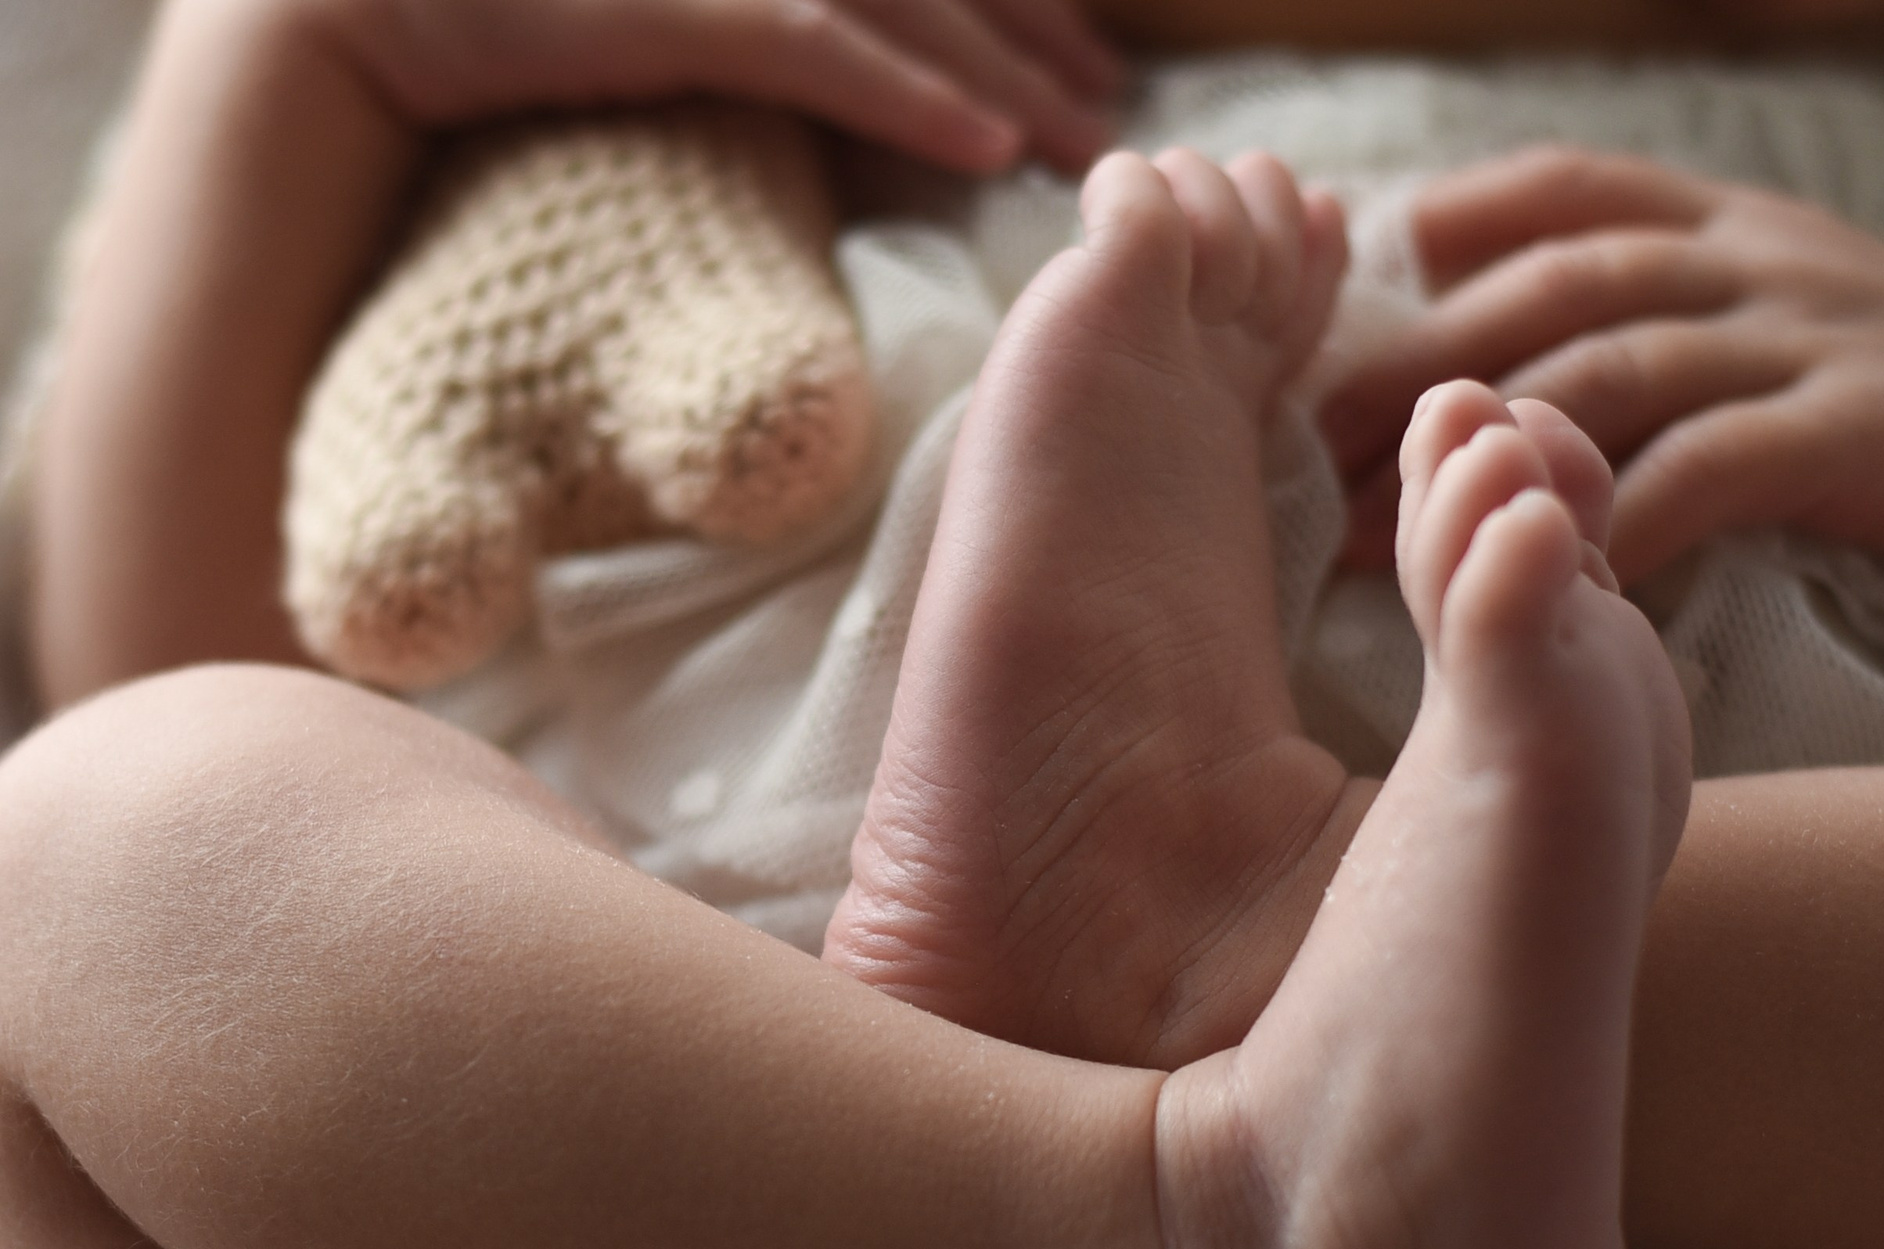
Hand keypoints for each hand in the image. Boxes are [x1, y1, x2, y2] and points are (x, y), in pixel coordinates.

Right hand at [283, 0, 1125, 171]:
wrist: (324, 28)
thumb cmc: (491, 38)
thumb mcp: (658, 24)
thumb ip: (756, 26)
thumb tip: (857, 73)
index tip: (1081, 58)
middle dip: (1030, 33)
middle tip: (1108, 109)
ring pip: (886, 0)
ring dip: (1003, 73)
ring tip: (1086, 140)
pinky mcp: (646, 3)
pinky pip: (802, 48)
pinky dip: (903, 97)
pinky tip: (986, 149)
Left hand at [1321, 148, 1883, 608]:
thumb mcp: (1795, 341)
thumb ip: (1681, 333)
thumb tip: (1532, 379)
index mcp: (1742, 228)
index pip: (1578, 188)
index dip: (1464, 217)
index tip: (1364, 282)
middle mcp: (1765, 260)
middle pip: (1558, 284)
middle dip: (1426, 361)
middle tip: (1315, 439)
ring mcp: (1815, 337)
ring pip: (1616, 364)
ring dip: (1490, 448)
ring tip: (1385, 529)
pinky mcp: (1862, 430)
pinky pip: (1714, 463)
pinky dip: (1625, 515)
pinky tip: (1554, 571)